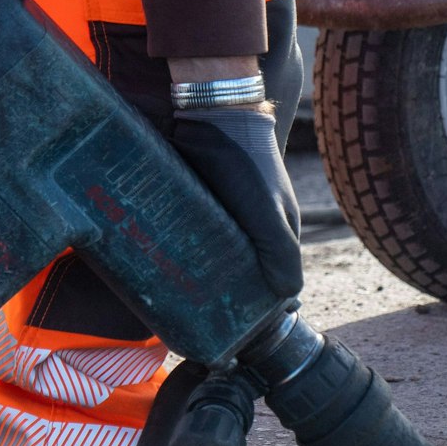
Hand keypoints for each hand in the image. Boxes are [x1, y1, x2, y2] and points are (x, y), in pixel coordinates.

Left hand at [167, 103, 301, 298]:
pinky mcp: (197, 203)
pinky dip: (178, 252)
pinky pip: (188, 236)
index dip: (255, 310)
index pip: (271, 285)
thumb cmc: (247, 165)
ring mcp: (225, 216)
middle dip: (219, 296)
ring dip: (194, 275)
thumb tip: (289, 299)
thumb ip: (282, 256)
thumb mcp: (269, 216)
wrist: (211, 114)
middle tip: (191, 317)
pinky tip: (157, 266)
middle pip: (238, 274)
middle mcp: (253, 228)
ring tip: (169, 295)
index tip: (229, 332)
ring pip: (210, 257)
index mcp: (279, 235)